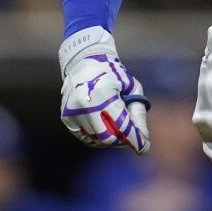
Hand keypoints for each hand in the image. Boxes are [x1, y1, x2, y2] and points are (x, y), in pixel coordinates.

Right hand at [58, 27, 150, 152]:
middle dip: (122, 141)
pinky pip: (85, 137)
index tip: (144, 148)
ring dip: (110, 138)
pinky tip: (105, 127)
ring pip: (96, 140)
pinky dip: (97, 136)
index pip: (121, 126)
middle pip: (107, 138)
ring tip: (118, 127)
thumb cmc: (113, 74)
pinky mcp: (66, 117)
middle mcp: (85, 106)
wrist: (83, 62)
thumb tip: (143, 138)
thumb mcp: (131, 87)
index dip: (135, 139)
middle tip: (131, 137)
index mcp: (103, 95)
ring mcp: (73, 112)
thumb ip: (137, 112)